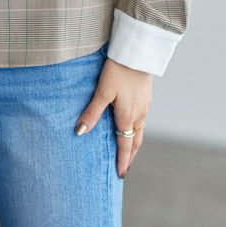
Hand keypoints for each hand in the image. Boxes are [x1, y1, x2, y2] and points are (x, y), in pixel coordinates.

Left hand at [74, 56, 151, 178]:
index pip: (125, 145)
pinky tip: (132, 123)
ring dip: (134, 142)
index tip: (120, 174)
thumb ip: (92, 113)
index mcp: (128, 116)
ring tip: (129, 149)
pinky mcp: (146, 95)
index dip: (122, 160)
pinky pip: (142, 118)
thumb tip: (79, 132)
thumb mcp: (102, 92)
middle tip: (125, 167)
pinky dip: (137, 127)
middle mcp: (139, 114)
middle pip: (135, 140)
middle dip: (130, 155)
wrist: (137, 52)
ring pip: (141, 129)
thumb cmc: (117, 70)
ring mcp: (145, 105)